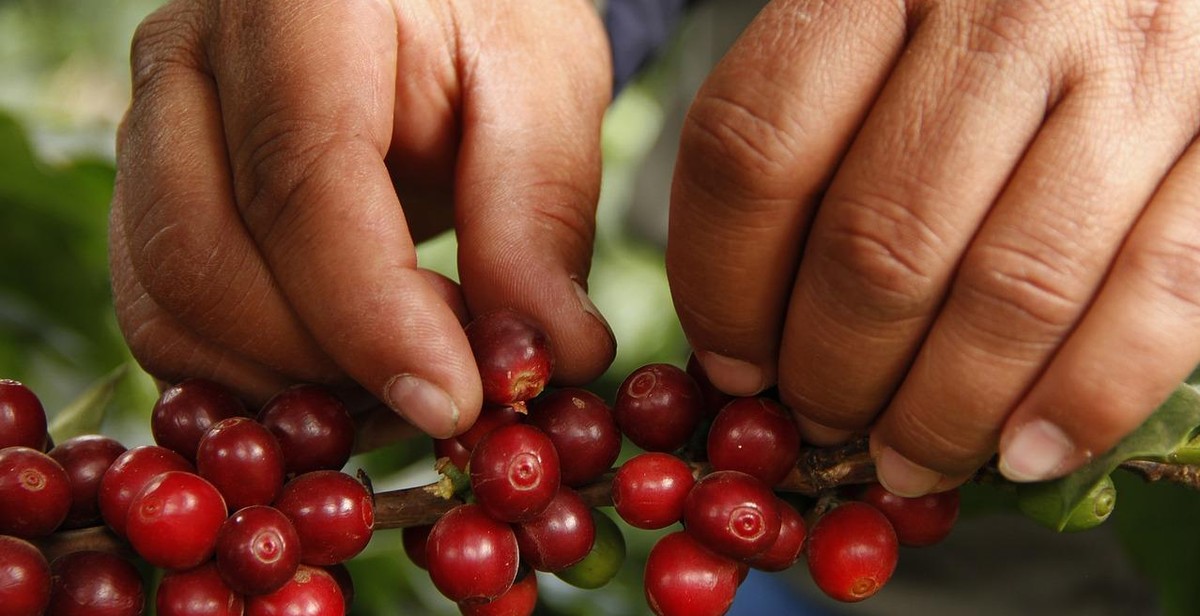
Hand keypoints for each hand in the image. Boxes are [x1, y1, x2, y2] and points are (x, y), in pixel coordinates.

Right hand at [109, 0, 614, 437]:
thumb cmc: (485, 21)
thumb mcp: (543, 84)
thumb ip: (538, 213)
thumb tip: (540, 359)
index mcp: (292, 6)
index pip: (298, 185)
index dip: (372, 317)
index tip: (455, 400)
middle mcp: (186, 60)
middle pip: (204, 263)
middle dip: (331, 364)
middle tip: (451, 382)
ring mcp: (149, 133)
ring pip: (170, 312)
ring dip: (293, 385)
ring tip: (413, 369)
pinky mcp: (149, 201)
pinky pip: (169, 326)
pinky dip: (257, 381)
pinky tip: (353, 375)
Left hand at [668, 0, 1199, 493]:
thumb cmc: (980, 13)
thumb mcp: (874, 26)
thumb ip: (805, 140)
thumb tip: (739, 335)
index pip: (754, 149)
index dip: (722, 283)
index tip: (730, 362)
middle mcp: (1009, 10)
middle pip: (878, 242)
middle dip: (831, 370)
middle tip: (818, 421)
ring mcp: (1139, 69)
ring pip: (1012, 289)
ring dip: (942, 409)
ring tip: (903, 457)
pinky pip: (1160, 294)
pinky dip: (1084, 397)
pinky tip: (1023, 453)